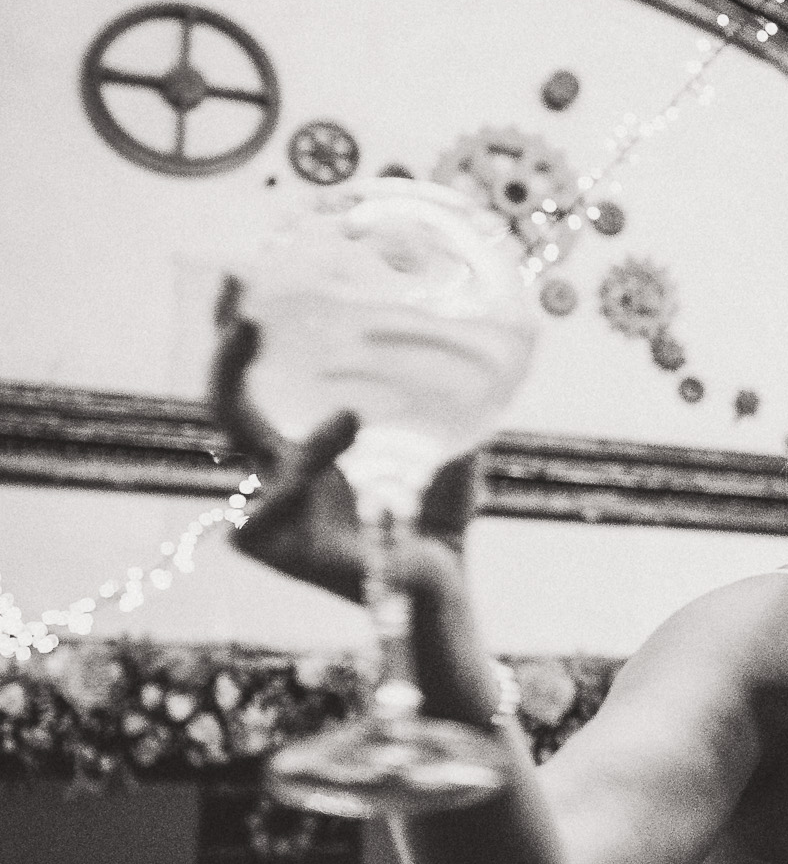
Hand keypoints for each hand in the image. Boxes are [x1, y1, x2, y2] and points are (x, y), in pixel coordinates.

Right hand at [212, 278, 478, 603]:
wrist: (441, 587)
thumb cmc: (435, 520)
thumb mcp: (448, 448)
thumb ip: (452, 403)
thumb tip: (485, 336)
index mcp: (300, 447)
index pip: (256, 381)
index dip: (239, 333)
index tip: (244, 275)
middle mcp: (274, 475)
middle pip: (226, 407)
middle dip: (227, 355)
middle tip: (243, 308)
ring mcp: (268, 512)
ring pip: (260, 454)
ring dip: (307, 438)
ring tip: (354, 419)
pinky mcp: (273, 548)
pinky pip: (275, 501)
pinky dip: (308, 473)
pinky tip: (341, 457)